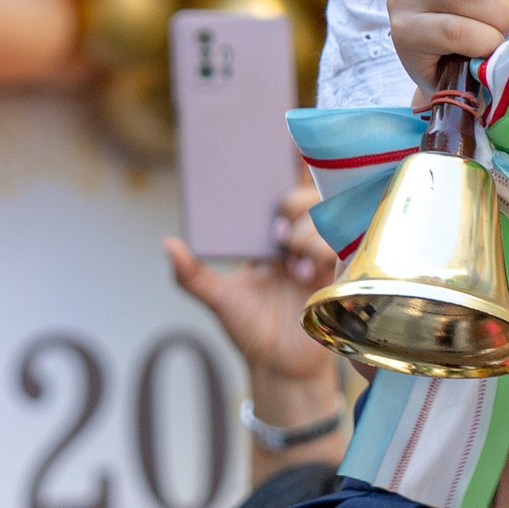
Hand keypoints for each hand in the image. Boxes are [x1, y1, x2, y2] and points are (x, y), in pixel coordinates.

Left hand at [166, 184, 344, 457]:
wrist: (280, 368)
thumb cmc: (252, 330)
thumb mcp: (218, 299)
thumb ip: (192, 273)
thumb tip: (169, 244)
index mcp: (271, 235)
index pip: (283, 186)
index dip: (287, 160)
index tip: (282, 139)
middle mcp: (299, 238)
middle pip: (307, 193)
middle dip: (291, 203)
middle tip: (275, 234)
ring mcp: (322, 254)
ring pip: (323, 216)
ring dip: (303, 234)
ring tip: (290, 265)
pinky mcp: (340, 272)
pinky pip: (337, 245)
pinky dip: (318, 252)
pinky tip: (304, 275)